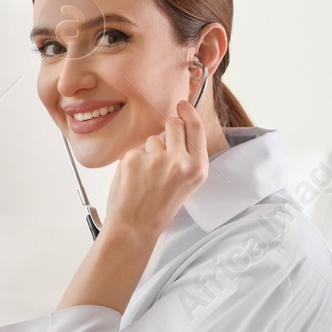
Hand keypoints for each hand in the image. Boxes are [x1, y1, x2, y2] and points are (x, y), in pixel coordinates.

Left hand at [103, 97, 208, 238]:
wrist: (136, 226)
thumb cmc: (161, 206)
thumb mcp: (188, 183)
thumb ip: (187, 155)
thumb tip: (179, 124)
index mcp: (197, 167)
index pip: (195, 127)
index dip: (188, 112)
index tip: (181, 105)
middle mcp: (179, 161)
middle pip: (173, 124)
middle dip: (167, 130)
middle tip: (161, 149)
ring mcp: (155, 159)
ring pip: (152, 139)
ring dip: (149, 151)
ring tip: (147, 176)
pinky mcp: (133, 159)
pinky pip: (135, 150)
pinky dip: (134, 161)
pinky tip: (135, 179)